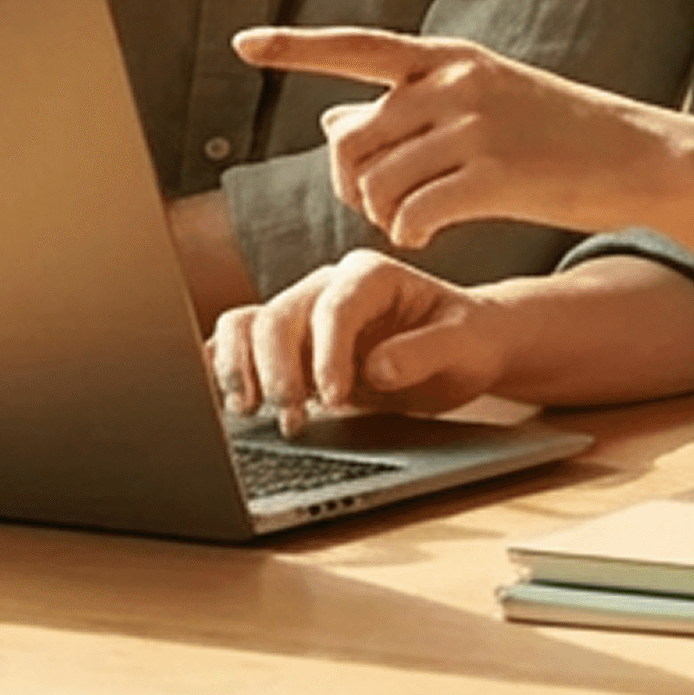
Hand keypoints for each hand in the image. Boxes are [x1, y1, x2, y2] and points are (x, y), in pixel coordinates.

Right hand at [208, 251, 519, 431]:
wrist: (464, 346)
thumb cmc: (466, 339)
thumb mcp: (465, 344)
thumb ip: (424, 351)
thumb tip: (377, 367)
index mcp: (373, 276)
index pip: (335, 307)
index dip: (328, 354)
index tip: (334, 399)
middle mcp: (331, 287)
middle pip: (280, 315)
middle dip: (277, 369)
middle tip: (292, 418)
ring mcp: (305, 314)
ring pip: (249, 325)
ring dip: (242, 369)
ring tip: (250, 412)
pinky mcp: (291, 346)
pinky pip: (241, 344)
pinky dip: (227, 368)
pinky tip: (230, 399)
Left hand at [231, 26, 671, 248]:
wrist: (634, 153)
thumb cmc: (552, 130)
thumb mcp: (480, 100)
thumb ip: (406, 108)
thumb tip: (328, 120)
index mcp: (446, 58)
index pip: (356, 47)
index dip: (295, 47)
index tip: (243, 44)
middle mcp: (453, 83)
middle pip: (351, 142)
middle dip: (350, 185)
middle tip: (376, 205)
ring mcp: (473, 127)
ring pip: (376, 184)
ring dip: (382, 215)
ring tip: (414, 218)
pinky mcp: (493, 175)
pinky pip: (413, 215)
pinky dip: (410, 233)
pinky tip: (431, 232)